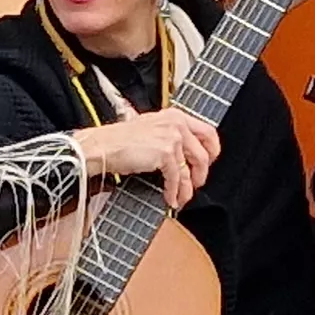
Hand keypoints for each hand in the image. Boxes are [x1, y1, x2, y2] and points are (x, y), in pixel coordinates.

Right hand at [77, 108, 224, 207]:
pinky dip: (174, 192)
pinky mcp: (165, 153)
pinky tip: (170, 199)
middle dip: (202, 173)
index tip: (210, 162)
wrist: (101, 146)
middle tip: (196, 184)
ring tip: (182, 198)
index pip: (208, 131)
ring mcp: (172, 138)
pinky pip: (177, 178)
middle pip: (205, 153)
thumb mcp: (149, 128)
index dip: (212, 150)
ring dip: (188, 189)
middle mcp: (176, 124)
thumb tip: (183, 155)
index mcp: (175, 115)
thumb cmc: (118, 139)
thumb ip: (168, 134)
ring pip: (191, 169)